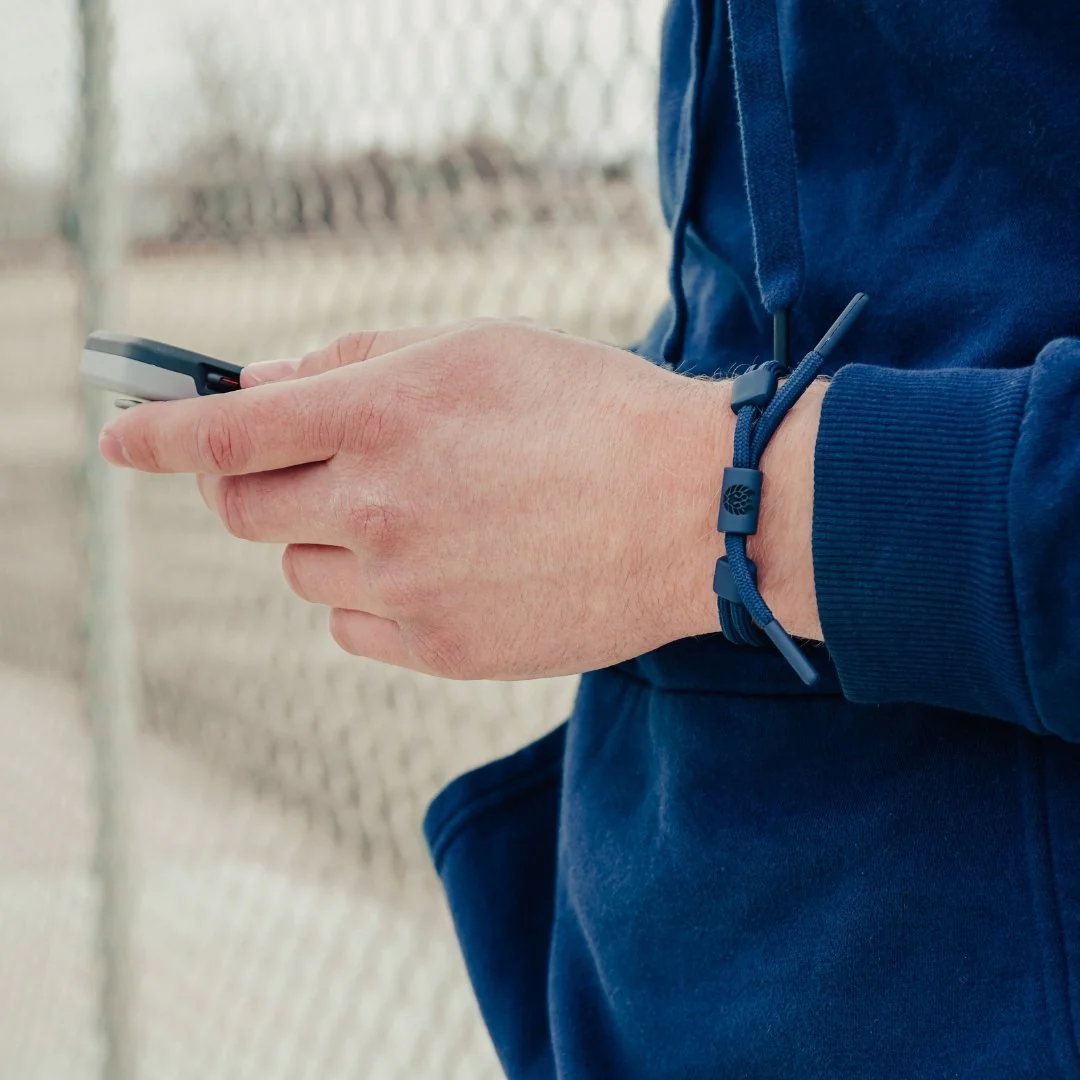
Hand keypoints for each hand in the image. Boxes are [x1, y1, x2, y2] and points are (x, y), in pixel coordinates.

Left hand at [98, 319, 791, 678]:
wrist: (693, 510)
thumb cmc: (592, 409)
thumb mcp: (476, 346)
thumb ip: (356, 360)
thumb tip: (266, 388)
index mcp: (379, 415)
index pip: (219, 432)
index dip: (154, 434)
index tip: (120, 438)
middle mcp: (376, 505)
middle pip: (244, 510)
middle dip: (258, 483)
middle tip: (311, 467)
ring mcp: (404, 586)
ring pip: (299, 570)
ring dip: (327, 538)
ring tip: (417, 516)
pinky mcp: (437, 649)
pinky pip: (349, 625)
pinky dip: (367, 596)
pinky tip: (439, 570)